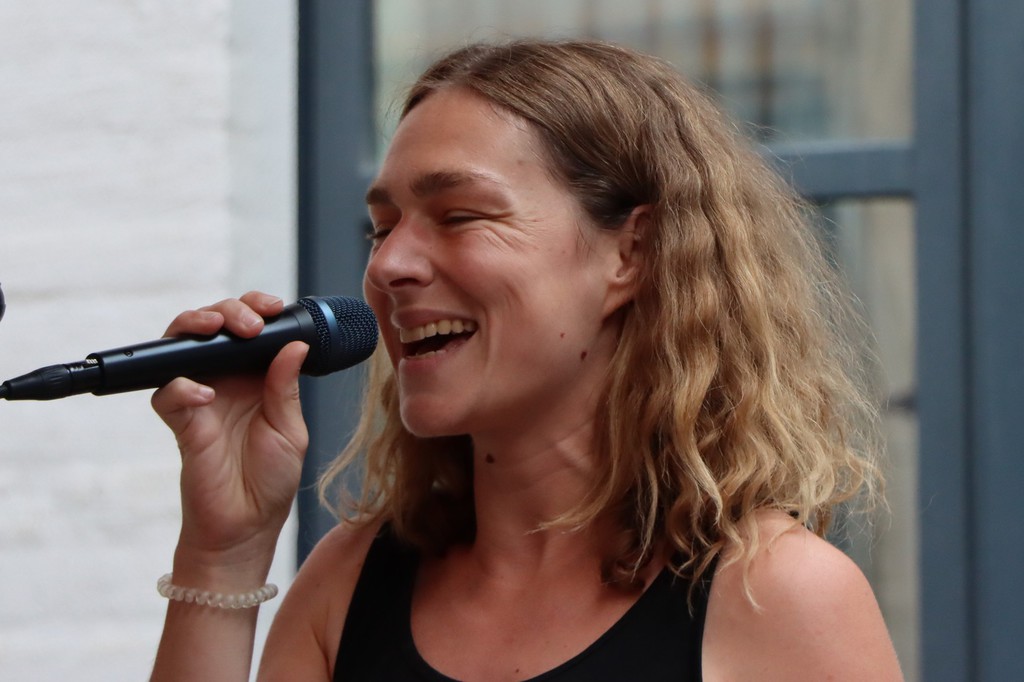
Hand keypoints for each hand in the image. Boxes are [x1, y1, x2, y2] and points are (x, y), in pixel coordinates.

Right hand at [151, 291, 309, 582]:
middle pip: (214, 326)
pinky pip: (167, 392)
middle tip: (250, 323)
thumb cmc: (271, 480)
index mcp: (258, 377)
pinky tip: (204, 392)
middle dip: (229, 311)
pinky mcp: (180, 421)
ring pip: (181, 345)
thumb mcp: (290, 430)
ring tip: (218, 329)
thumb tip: (294, 344)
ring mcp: (199, 396)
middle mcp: (225, 380)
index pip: (251, 330)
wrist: (247, 526)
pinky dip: (181, 386)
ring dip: (196, 328)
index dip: (256, 309)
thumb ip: (286, 387)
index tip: (272, 307)